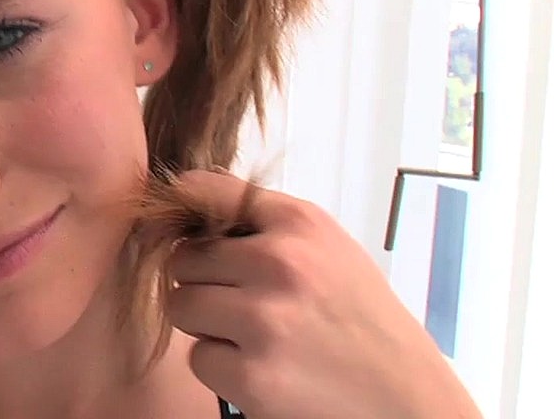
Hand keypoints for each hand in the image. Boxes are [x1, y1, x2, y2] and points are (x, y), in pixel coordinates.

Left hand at [166, 170, 480, 418]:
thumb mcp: (327, 248)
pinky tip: (264, 369)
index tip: (183, 228)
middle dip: (203, 282)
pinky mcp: (252, 376)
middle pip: (182, 259)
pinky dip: (222, 370)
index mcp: (299, 223)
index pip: (204, 191)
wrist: (406, 398)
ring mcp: (264, 320)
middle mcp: (280, 263)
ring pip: (179, 305)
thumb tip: (186, 188)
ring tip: (254, 336)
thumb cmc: (360, 320)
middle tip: (244, 303)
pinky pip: (198, 358)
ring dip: (206, 326)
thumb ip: (264, 221)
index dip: (184, 212)